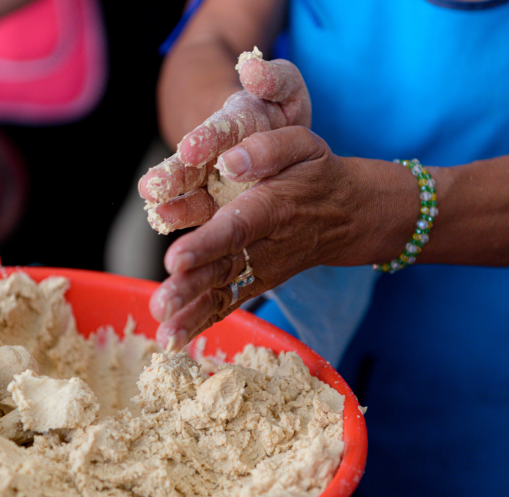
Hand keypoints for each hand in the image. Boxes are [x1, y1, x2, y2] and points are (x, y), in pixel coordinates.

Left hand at [144, 55, 415, 350]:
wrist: (346, 214)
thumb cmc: (317, 174)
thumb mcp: (302, 145)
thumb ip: (267, 148)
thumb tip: (228, 163)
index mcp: (270, 208)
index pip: (237, 229)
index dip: (207, 245)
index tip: (176, 260)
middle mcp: (264, 245)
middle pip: (224, 268)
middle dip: (191, 287)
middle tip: (161, 305)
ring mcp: (260, 269)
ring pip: (224, 293)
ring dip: (193, 313)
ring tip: (165, 334)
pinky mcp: (255, 281)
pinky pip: (229, 303)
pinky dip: (202, 322)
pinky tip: (175, 338)